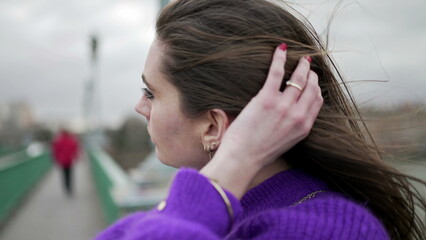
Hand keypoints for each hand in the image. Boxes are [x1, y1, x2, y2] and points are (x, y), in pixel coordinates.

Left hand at [200, 44, 322, 197]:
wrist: (242, 159)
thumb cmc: (258, 153)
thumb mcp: (285, 143)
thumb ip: (293, 127)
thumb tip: (291, 114)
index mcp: (304, 127)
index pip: (317, 100)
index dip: (316, 87)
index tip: (312, 80)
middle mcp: (298, 115)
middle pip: (311, 87)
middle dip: (311, 74)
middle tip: (306, 65)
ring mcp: (284, 106)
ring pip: (299, 78)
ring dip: (301, 65)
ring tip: (299, 58)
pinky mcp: (266, 99)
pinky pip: (277, 72)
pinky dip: (279, 58)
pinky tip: (280, 49)